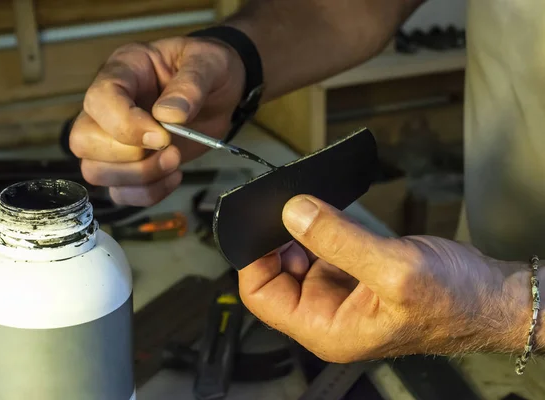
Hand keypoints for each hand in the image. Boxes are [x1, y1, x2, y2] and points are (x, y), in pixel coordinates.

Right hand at [69, 37, 244, 205]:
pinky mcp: (131, 165)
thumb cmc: (209, 70)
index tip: (164, 136)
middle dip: (129, 155)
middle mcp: (109, 106)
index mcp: (124, 71)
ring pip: (95, 171)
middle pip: (84, 140)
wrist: (221, 93)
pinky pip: (121, 192)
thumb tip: (169, 115)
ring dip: (138, 177)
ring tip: (174, 161)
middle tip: (171, 148)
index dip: (125, 124)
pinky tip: (173, 175)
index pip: (99, 99)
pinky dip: (148, 193)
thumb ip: (191, 83)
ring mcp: (114, 139)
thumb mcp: (208, 62)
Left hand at [239, 195, 528, 362]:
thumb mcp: (394, 270)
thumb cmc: (454, 301)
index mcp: (326, 327)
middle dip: (277, 239)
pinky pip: (324, 247)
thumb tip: (293, 212)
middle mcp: (326, 313)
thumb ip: (339, 240)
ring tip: (311, 205)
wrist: (493, 296)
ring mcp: (340, 291)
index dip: (254, 259)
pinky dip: (322, 227)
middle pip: (276, 273)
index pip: (262, 296)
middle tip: (285, 204)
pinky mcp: (355, 272)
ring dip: (301, 229)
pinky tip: (330, 212)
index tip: (257, 222)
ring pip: (299, 256)